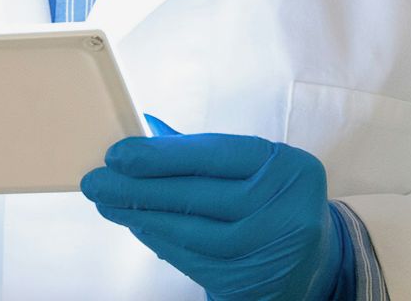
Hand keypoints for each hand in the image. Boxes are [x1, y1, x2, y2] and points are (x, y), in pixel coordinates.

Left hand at [80, 118, 344, 300]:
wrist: (313, 264)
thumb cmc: (273, 203)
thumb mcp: (256, 170)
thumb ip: (205, 151)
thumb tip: (148, 128)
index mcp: (289, 167)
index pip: (216, 154)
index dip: (162, 155)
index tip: (118, 155)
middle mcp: (287, 209)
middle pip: (198, 194)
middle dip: (139, 187)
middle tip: (96, 181)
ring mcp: (271, 250)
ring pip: (192, 231)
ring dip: (141, 216)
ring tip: (107, 203)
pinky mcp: (251, 281)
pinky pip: (193, 260)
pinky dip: (160, 241)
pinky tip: (137, 225)